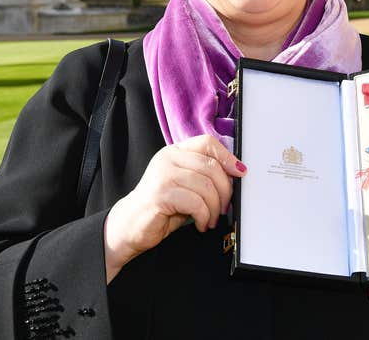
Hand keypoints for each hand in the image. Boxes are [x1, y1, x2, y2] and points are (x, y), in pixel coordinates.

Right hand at [104, 134, 246, 282]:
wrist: (128, 226)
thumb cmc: (161, 208)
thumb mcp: (184, 186)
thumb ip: (203, 176)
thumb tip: (235, 173)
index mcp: (174, 151)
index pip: (207, 142)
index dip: (227, 157)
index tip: (240, 172)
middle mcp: (168, 158)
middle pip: (211, 166)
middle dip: (225, 191)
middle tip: (224, 208)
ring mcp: (163, 175)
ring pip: (206, 186)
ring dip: (214, 208)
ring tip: (210, 219)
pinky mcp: (161, 194)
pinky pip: (196, 202)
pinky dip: (204, 216)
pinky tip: (201, 224)